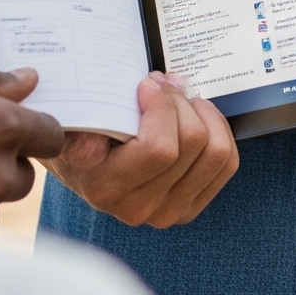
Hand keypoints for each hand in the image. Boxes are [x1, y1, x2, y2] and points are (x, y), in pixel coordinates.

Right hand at [46, 73, 237, 227]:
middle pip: (193, 141)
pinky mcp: (189, 208)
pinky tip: (193, 115)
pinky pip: (227, 163)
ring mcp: (166, 212)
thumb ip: (77, 132)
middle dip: (180, 98)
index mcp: (106, 187)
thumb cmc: (80, 133)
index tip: (146, 83)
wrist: (84, 164)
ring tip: (178, 97)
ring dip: (201, 112)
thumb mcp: (69, 124)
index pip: (158, 148)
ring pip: (215, 151)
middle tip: (162, 82)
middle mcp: (138, 208)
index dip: (161, 104)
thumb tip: (90, 147)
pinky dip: (217, 129)